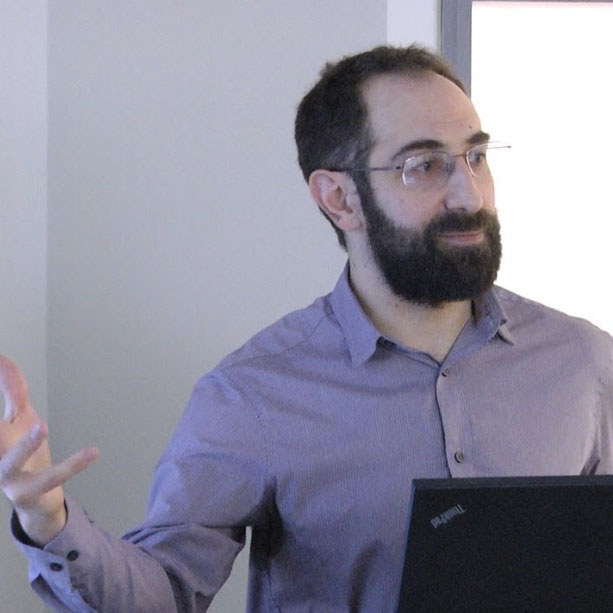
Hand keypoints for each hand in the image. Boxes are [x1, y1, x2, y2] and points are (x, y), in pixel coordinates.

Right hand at [0, 355, 97, 544]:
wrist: (35, 498)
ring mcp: (9, 476)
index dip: (3, 385)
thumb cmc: (23, 451)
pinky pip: (54, 477)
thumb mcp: (19, 417)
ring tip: (42, 426)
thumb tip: (3, 359)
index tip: (1, 364)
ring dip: (26, 444)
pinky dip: (74, 465)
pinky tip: (93, 452)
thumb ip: (12, 389)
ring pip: (13, 461)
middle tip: (7, 419)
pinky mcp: (31, 491)